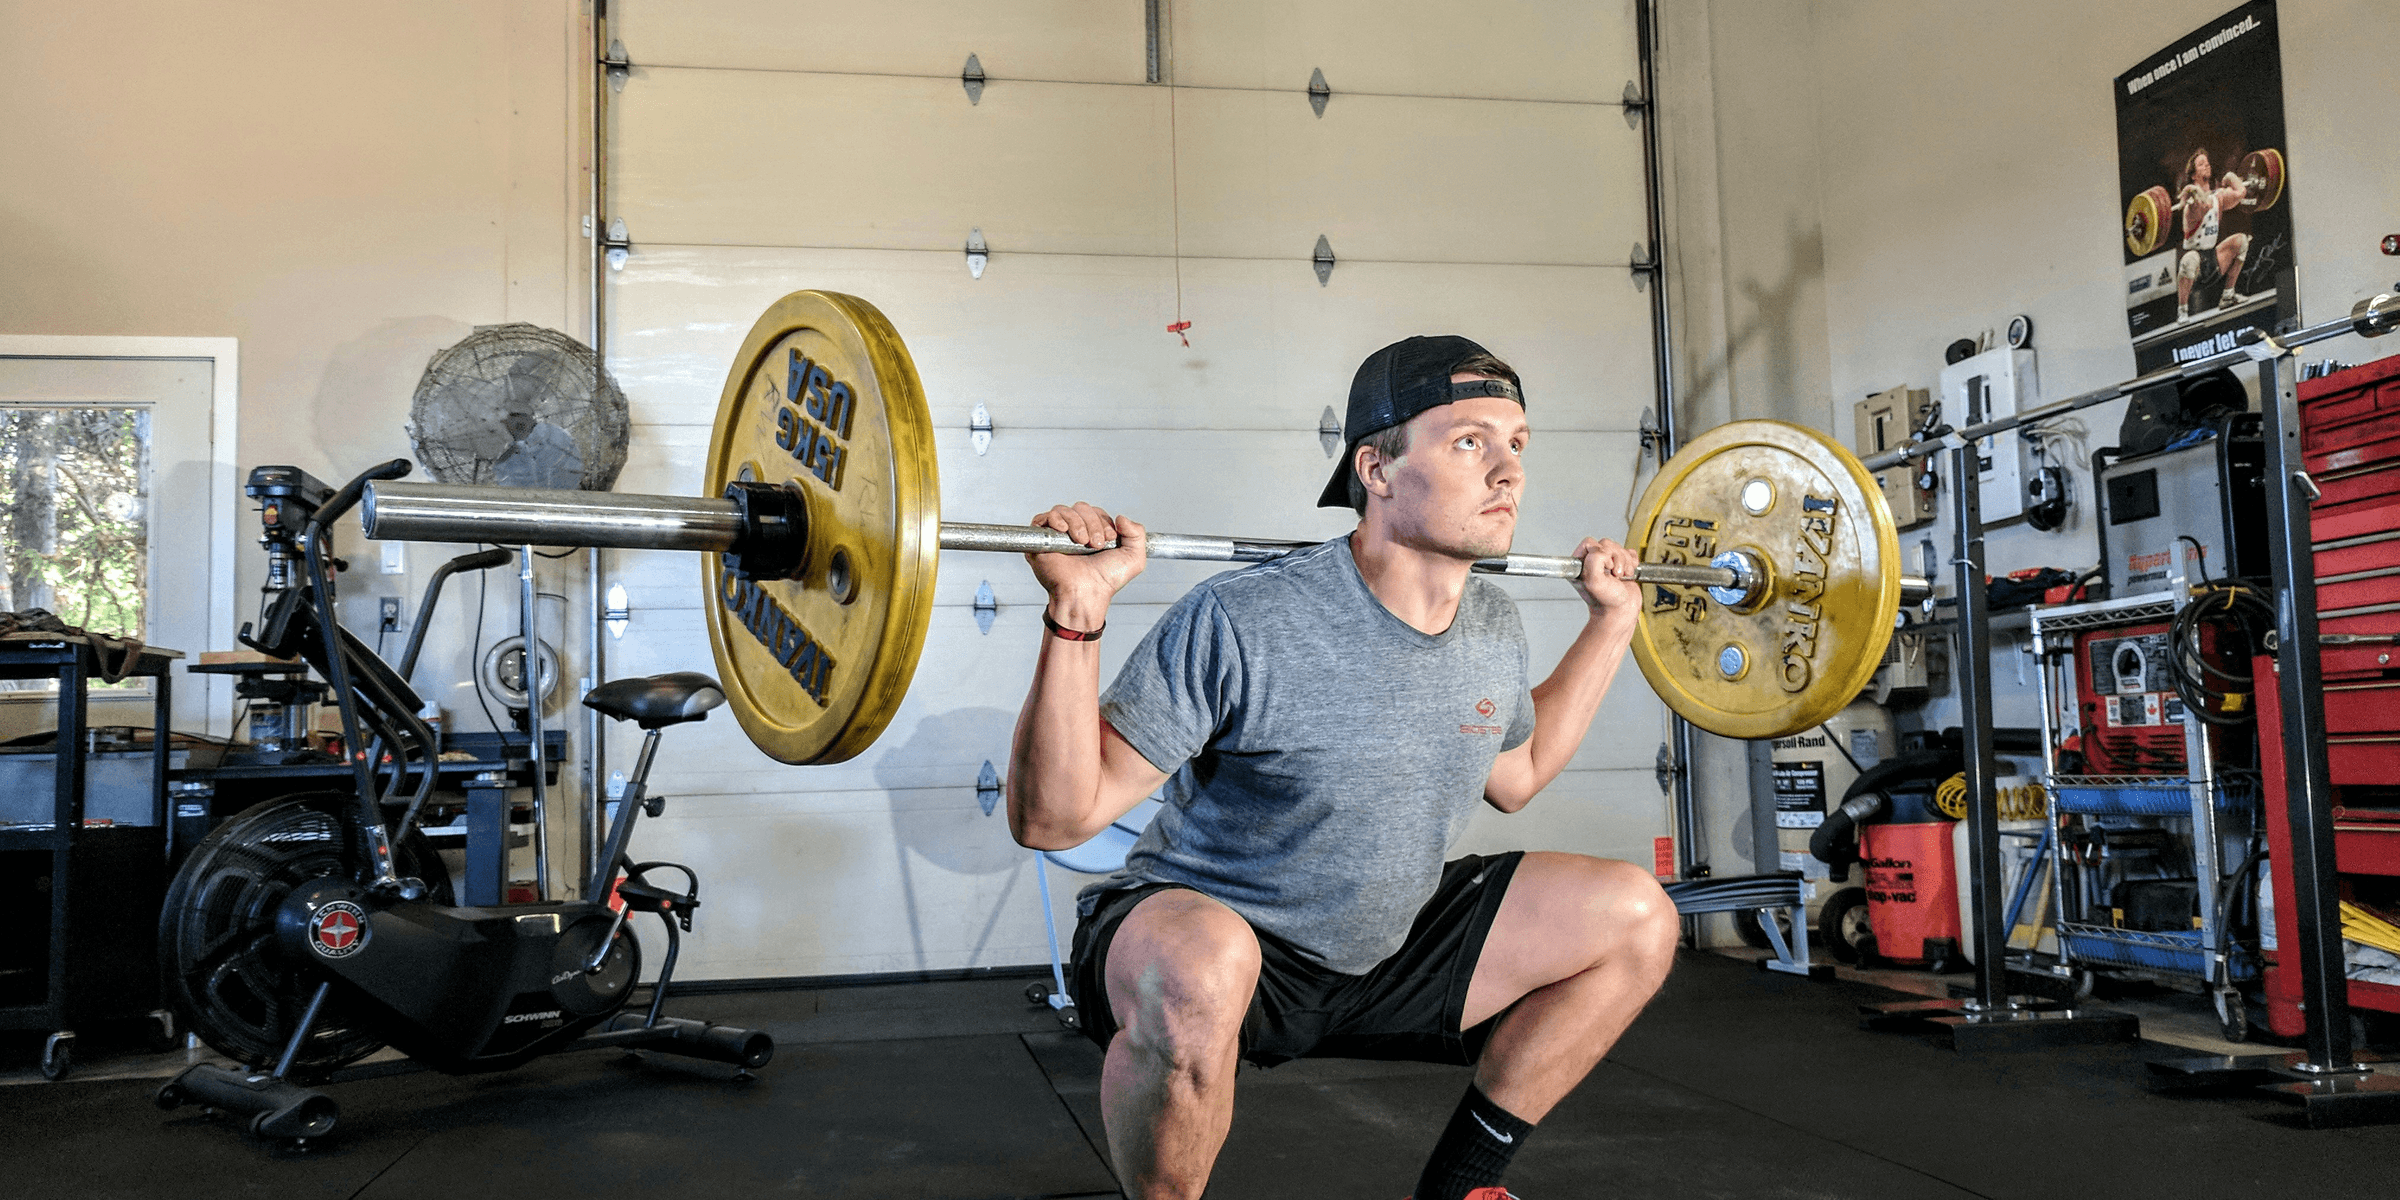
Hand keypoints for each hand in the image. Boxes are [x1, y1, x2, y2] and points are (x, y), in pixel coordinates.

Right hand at [1027, 503, 1145, 623]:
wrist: (1086, 593)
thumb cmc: (1106, 581)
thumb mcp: (1134, 558)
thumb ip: (1137, 533)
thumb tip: (1121, 517)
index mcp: (1094, 534)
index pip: (1096, 512)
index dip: (1103, 522)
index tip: (1108, 539)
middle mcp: (1076, 533)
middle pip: (1081, 508)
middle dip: (1092, 523)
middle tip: (1095, 544)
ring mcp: (1058, 536)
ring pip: (1064, 510)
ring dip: (1076, 523)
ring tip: (1081, 542)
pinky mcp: (1043, 541)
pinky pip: (1043, 518)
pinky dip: (1055, 519)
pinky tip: (1064, 531)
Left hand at [1571, 537, 1640, 623]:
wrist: (1621, 613)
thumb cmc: (1606, 602)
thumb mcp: (1594, 581)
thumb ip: (1594, 561)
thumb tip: (1603, 551)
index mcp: (1580, 564)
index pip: (1589, 543)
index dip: (1600, 553)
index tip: (1605, 568)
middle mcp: (1593, 562)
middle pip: (1606, 543)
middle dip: (1615, 558)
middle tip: (1615, 575)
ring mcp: (1608, 562)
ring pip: (1619, 548)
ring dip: (1624, 562)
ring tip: (1621, 577)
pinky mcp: (1622, 564)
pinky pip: (1630, 553)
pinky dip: (1632, 563)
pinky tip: (1628, 574)